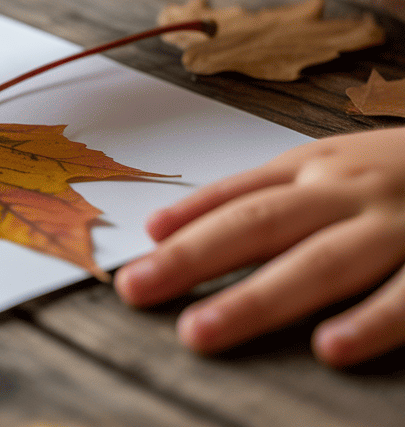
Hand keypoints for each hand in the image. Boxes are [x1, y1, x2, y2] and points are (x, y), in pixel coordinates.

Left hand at [115, 127, 404, 366]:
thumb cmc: (404, 169)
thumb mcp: (329, 161)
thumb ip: (251, 188)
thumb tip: (162, 224)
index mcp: (319, 167)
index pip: (239, 197)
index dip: (183, 228)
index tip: (132, 260)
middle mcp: (351, 192)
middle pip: (261, 224)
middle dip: (194, 260)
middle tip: (135, 293)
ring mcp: (401, 227)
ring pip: (321, 264)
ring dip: (257, 298)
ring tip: (202, 332)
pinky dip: (372, 322)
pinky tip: (330, 350)